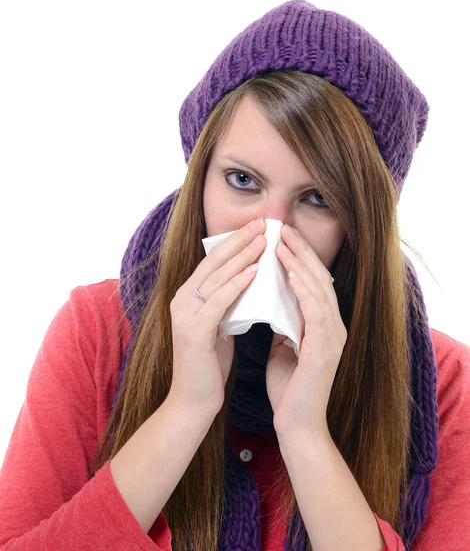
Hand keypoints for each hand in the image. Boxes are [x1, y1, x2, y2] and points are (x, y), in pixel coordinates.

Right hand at [168, 217, 266, 415]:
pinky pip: (219, 301)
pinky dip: (238, 284)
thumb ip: (226, 303)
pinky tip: (256, 271)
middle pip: (213, 261)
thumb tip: (249, 281)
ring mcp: (184, 314)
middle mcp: (181, 299)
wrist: (193, 402)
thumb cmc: (209, 364)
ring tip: (265, 239)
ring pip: (217, 276)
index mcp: (187, 297)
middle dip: (240, 240)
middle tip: (264, 222)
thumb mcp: (218, 325)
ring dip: (243, 256)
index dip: (235, 241)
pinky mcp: (193, 331)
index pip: (213, 261)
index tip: (258, 226)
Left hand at [266, 224, 347, 439]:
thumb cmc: (289, 387)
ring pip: (318, 290)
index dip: (299, 256)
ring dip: (299, 264)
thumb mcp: (284, 346)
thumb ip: (285, 323)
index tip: (279, 235)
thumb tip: (273, 300)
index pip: (313, 281)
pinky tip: (290, 275)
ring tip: (281, 243)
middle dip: (300, 250)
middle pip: (319, 278)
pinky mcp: (325, 350)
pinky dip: (304, 291)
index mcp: (324, 324)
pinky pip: (316, 313)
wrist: (296, 425)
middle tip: (280, 227)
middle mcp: (333, 326)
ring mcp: (332, 337)